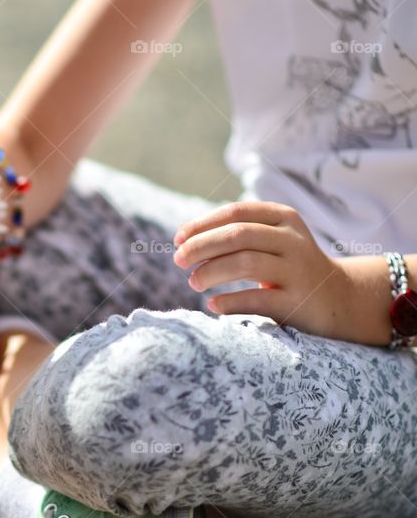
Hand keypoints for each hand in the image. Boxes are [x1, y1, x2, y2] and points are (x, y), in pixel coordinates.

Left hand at [172, 201, 360, 339]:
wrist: (340, 298)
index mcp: (284, 218)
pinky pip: (257, 299)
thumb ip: (237, 233)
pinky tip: (213, 305)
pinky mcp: (297, 301)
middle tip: (178, 261)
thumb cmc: (289, 265)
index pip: (236, 212)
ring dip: (211, 272)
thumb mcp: (272, 239)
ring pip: (245, 263)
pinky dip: (230, 301)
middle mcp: (293, 240)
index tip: (178, 239)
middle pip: (237, 235)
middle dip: (200, 247)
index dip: (202, 224)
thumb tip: (184, 240)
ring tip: (193, 282)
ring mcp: (297, 271)